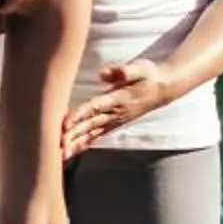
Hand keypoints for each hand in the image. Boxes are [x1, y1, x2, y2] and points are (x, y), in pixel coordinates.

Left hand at [62, 58, 178, 155]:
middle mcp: (115, 113)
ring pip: (91, 134)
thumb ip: (124, 71)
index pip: (95, 108)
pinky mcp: (114, 124)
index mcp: (119, 99)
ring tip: (62, 155)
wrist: (163, 88)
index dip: (80, 115)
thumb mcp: (140, 68)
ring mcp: (114, 120)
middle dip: (74, 135)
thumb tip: (103, 73)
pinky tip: (72, 153)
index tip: (66, 124)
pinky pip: (96, 136)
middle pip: (90, 125)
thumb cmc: (149, 76)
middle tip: (58, 146)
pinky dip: (84, 145)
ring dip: (76, 144)